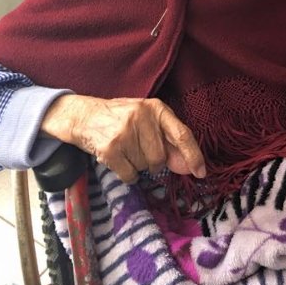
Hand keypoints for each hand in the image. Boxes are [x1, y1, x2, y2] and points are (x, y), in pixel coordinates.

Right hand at [41, 95, 205, 183]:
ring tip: (125, 149)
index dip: (194, 155)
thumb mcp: (147, 121)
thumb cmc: (122, 119)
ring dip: (137, 166)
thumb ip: (169, 141)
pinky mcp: (110, 149)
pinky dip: (126, 174)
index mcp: (157, 108)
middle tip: (138, 150)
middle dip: (152, 163)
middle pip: (160, 158)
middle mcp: (142, 117)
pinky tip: (118, 159)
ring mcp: (125, 132)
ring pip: (144, 168)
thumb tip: (189, 167)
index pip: (182, 134)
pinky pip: (130, 176)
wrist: (84, 116)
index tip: (201, 172)